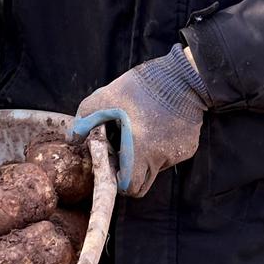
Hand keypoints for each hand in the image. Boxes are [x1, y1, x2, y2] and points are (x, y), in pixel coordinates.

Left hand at [68, 44, 210, 196]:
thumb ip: (85, 119)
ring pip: (157, 166)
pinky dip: (162, 143)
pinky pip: (171, 153)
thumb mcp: (106, 97)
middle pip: (143, 183)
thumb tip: (74, 139)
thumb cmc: (142, 87)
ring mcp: (177, 153)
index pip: (129, 187)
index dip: (119, 181)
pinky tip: (160, 121)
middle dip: (131, 173)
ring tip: (143, 125)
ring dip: (147, 154)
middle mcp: (161, 158)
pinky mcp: (189, 146)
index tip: (115, 165)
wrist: (182, 76)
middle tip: (125, 151)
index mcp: (141, 150)